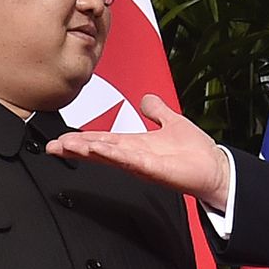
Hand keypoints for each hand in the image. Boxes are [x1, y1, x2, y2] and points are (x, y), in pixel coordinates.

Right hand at [47, 94, 231, 208]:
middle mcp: (134, 155)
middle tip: (53, 145)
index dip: (81, 138)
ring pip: (108, 154)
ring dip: (87, 149)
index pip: (102, 139)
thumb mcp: (171, 122)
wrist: (215, 170)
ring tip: (67, 145)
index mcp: (135, 145)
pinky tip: (98, 148)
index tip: (60, 139)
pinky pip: (128, 160)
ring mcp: (141, 163)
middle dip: (75, 147)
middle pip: (98, 149)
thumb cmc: (196, 153)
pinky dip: (112, 154)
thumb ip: (157, 111)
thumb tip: (146, 99)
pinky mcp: (152, 168)